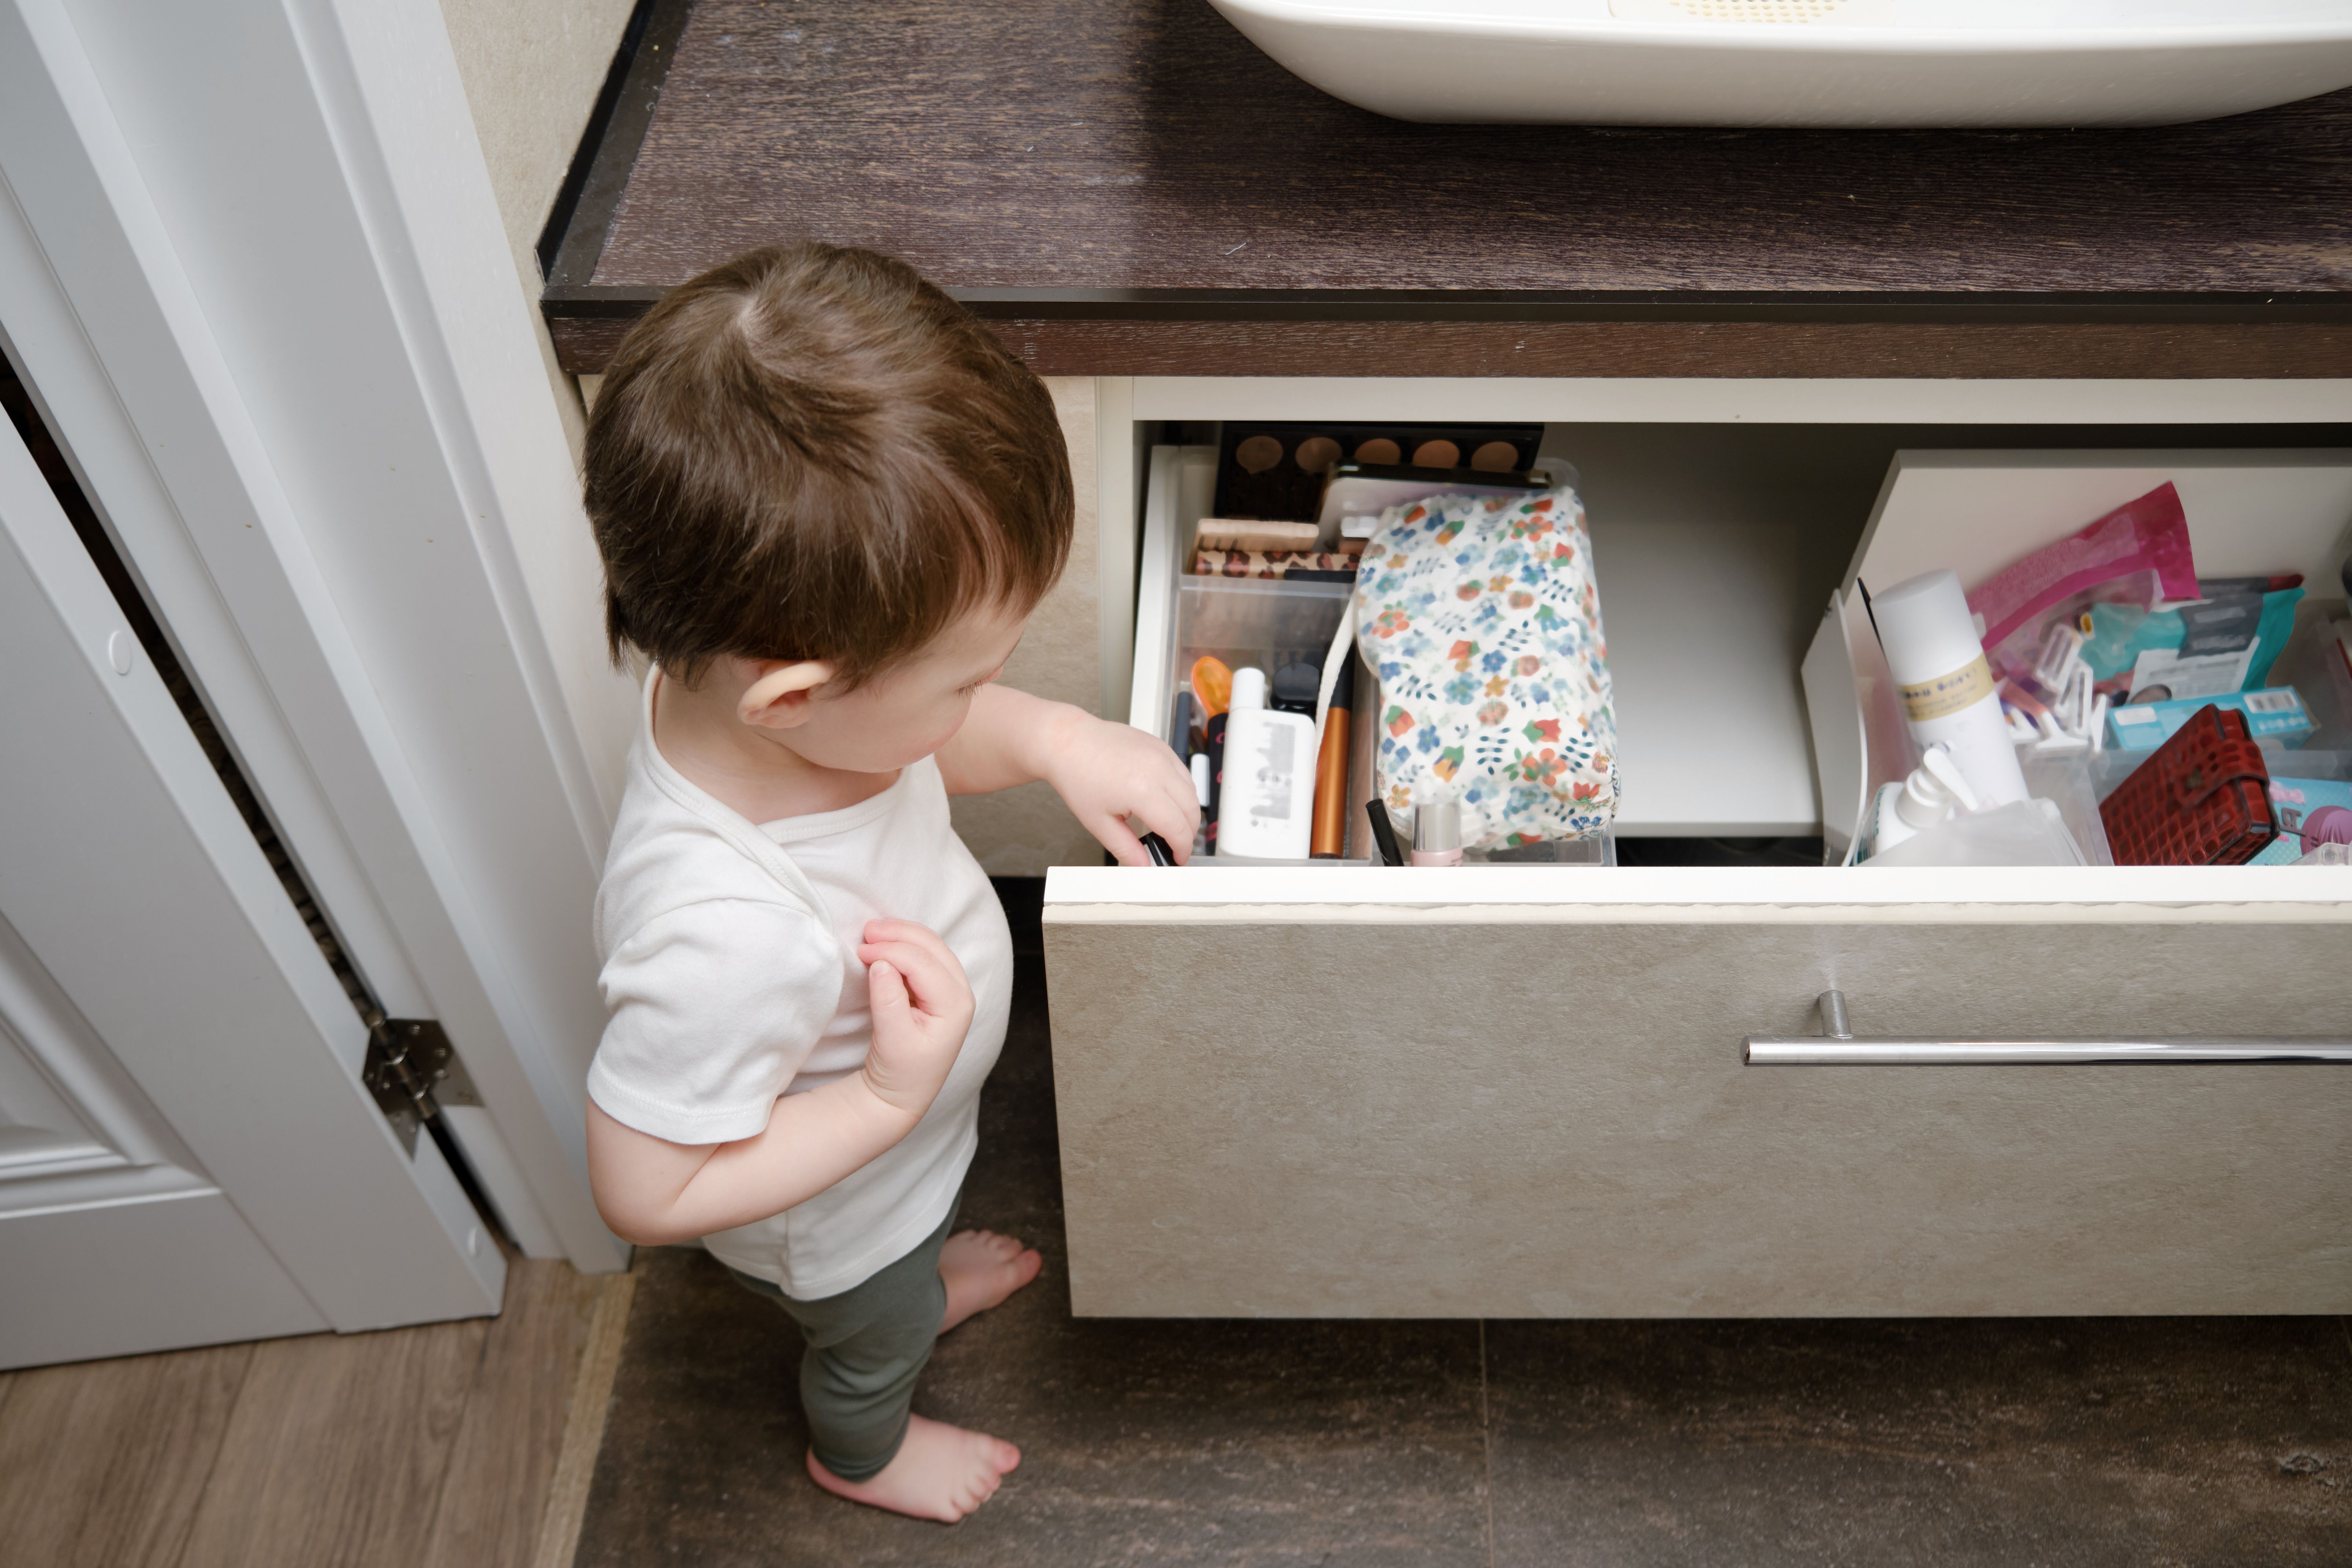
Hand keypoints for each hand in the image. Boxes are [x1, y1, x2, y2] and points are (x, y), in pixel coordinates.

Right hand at [855, 919, 975, 1117]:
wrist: (904, 1092)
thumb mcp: (893, 1040)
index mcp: (956, 1006)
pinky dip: (903, 945)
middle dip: (900, 933)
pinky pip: (924, 956)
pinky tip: (883, 944)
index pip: (923, 964)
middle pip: (932, 947)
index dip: (891, 950)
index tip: (861, 950)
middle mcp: (960, 992)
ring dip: (902, 935)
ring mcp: (951, 989)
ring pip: (930, 947)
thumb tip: (881, 963)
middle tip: (867, 930)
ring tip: (872, 932)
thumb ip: (888, 1001)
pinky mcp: (937, 989)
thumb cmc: (902, 1071)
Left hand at [1041, 710, 1201, 864]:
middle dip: (1187, 834)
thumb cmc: (1077, 776)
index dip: (1181, 849)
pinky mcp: (1161, 746)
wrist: (1067, 742)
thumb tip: (1143, 866)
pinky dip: (1182, 791)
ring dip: (1187, 812)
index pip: (1178, 828)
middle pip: (1192, 810)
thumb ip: (1126, 848)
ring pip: (1192, 791)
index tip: (1177, 858)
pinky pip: (1183, 773)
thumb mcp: (1099, 822)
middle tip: (1174, 846)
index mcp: (1143, 790)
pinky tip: (1166, 801)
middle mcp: (1158, 769)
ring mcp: (1162, 754)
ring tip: (1170, 825)